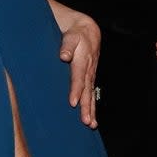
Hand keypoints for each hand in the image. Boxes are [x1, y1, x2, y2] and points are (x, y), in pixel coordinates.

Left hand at [59, 13, 100, 128]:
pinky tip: (92, 120)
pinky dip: (92, 108)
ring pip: (91, 96)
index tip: (73, 103)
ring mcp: (91, 76)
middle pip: (87, 92)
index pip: (79, 78)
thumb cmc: (76, 35)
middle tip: (86, 121)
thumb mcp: (71, 36)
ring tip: (91, 124)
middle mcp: (89, 71)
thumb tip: (64, 56)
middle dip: (86, 107)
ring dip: (91, 110)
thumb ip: (67, 46)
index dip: (76, 90)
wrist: (89, 32)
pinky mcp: (90, 79)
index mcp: (83, 61)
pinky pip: (92, 95)